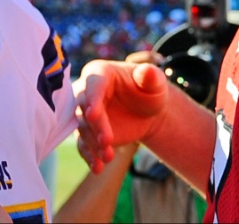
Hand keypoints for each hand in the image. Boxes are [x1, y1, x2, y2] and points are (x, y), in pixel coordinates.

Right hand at [74, 58, 170, 173]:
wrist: (148, 112)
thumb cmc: (150, 91)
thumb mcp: (155, 82)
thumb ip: (151, 76)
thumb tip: (147, 71)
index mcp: (100, 73)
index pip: (93, 85)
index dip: (92, 100)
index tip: (93, 116)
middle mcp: (87, 92)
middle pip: (83, 108)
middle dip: (94, 126)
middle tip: (107, 142)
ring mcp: (86, 113)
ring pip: (83, 128)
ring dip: (93, 144)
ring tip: (108, 157)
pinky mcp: (89, 132)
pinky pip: (84, 144)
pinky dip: (89, 156)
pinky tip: (97, 167)